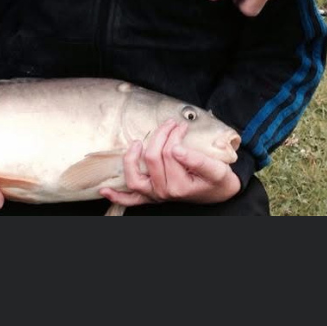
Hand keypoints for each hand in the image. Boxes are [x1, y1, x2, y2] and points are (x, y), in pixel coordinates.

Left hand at [100, 122, 241, 208]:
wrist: (221, 194)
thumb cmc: (219, 181)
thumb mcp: (217, 170)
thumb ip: (198, 160)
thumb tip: (176, 148)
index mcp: (180, 186)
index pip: (170, 152)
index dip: (175, 135)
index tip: (182, 126)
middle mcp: (164, 192)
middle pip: (152, 158)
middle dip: (160, 136)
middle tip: (170, 125)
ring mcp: (156, 196)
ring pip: (134, 178)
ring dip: (130, 159)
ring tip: (136, 143)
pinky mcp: (151, 197)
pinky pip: (131, 200)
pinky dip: (117, 197)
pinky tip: (105, 190)